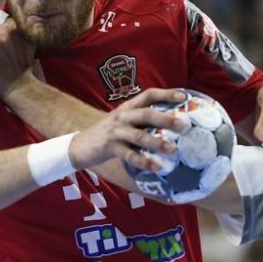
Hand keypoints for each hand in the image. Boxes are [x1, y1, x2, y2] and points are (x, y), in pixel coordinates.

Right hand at [68, 88, 189, 170]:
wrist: (79, 146)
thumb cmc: (108, 135)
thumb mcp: (123, 122)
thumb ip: (141, 121)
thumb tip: (171, 126)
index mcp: (127, 107)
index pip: (148, 95)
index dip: (165, 94)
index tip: (182, 97)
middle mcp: (122, 116)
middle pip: (146, 114)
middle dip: (166, 119)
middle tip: (183, 126)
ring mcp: (115, 131)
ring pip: (139, 135)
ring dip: (158, 142)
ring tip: (173, 149)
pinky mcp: (110, 147)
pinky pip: (130, 155)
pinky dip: (144, 162)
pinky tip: (156, 167)